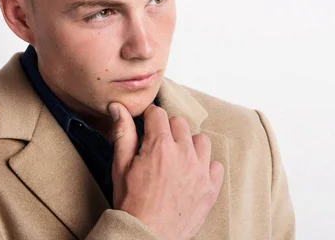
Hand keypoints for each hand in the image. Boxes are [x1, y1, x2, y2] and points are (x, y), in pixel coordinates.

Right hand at [108, 102, 223, 239]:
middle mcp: (183, 154)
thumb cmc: (131, 204)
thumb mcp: (120, 166)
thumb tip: (118, 107)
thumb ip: (123, 133)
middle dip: (167, 129)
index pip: (158, 113)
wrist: (146, 235)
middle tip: (157, 145)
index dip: (149, 118)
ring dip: (188, 144)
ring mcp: (200, 171)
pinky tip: (191, 173)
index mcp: (159, 145)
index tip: (146, 126)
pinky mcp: (210, 188)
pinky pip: (215, 165)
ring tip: (176, 158)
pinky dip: (205, 166)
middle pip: (180, 123)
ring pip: (200, 140)